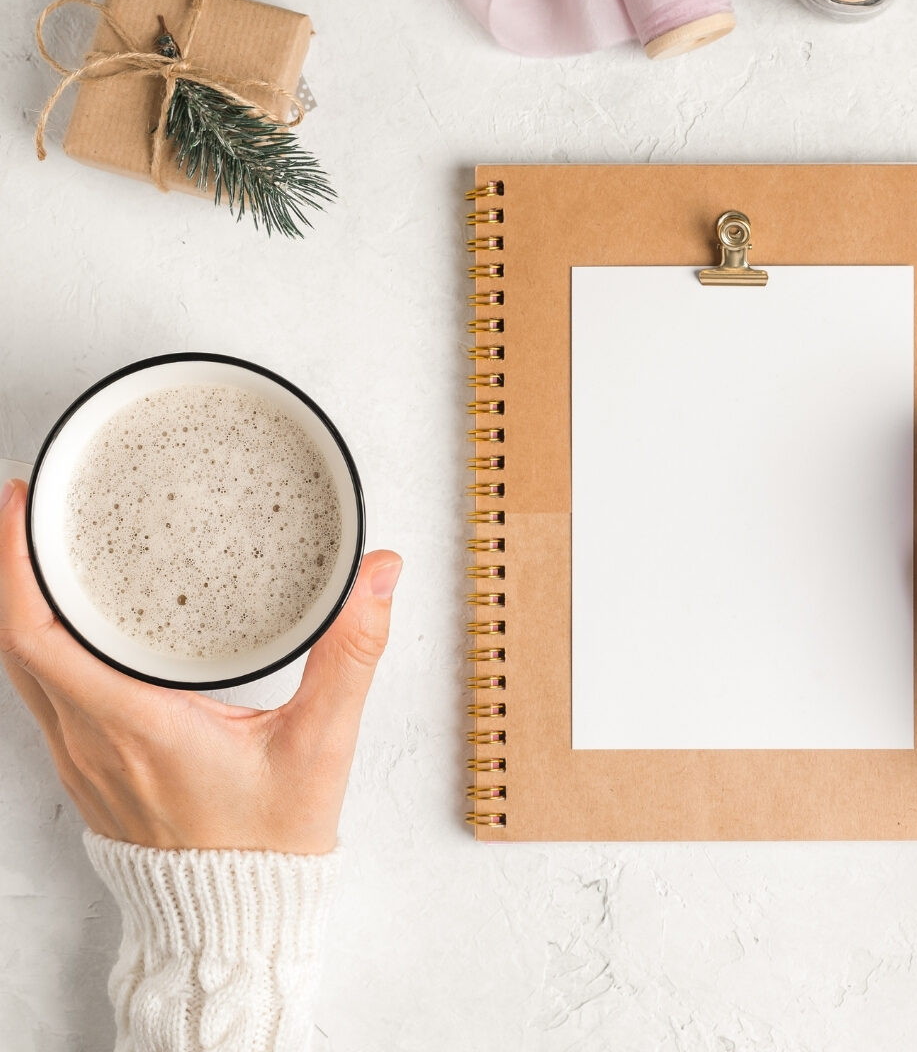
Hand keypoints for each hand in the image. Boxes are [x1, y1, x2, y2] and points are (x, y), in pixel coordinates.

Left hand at [0, 478, 401, 852]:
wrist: (235, 915)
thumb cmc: (270, 838)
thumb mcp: (321, 742)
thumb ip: (350, 652)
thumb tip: (377, 577)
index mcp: (134, 726)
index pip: (38, 636)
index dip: (14, 564)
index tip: (24, 505)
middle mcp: (90, 740)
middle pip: (13, 641)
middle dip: (9, 565)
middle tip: (33, 503)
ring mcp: (80, 758)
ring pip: (21, 668)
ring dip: (19, 603)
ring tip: (41, 546)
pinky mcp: (88, 767)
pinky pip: (40, 692)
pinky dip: (38, 641)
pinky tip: (69, 619)